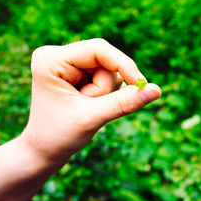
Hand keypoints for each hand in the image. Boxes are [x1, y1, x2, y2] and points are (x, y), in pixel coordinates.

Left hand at [21, 38, 160, 163]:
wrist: (43, 152)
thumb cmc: (59, 136)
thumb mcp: (92, 118)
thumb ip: (124, 103)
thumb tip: (157, 90)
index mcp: (51, 59)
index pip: (98, 49)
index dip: (123, 64)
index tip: (141, 84)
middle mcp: (58, 55)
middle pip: (105, 60)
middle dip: (106, 88)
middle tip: (91, 108)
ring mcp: (67, 63)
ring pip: (108, 70)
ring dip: (106, 93)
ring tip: (85, 109)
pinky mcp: (76, 72)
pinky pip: (106, 76)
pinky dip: (106, 94)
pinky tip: (89, 106)